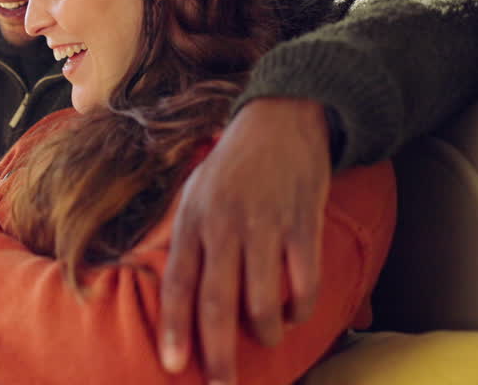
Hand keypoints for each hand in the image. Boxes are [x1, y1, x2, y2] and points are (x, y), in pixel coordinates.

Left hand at [158, 97, 331, 384]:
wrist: (279, 118)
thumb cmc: (230, 165)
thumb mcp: (194, 194)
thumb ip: (186, 242)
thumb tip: (176, 294)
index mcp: (192, 220)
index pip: (177, 284)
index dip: (174, 328)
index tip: (173, 366)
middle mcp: (224, 225)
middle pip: (219, 303)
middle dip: (219, 353)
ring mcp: (266, 225)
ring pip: (264, 300)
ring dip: (266, 332)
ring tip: (267, 340)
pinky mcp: (303, 223)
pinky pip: (304, 282)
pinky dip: (301, 306)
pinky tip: (295, 312)